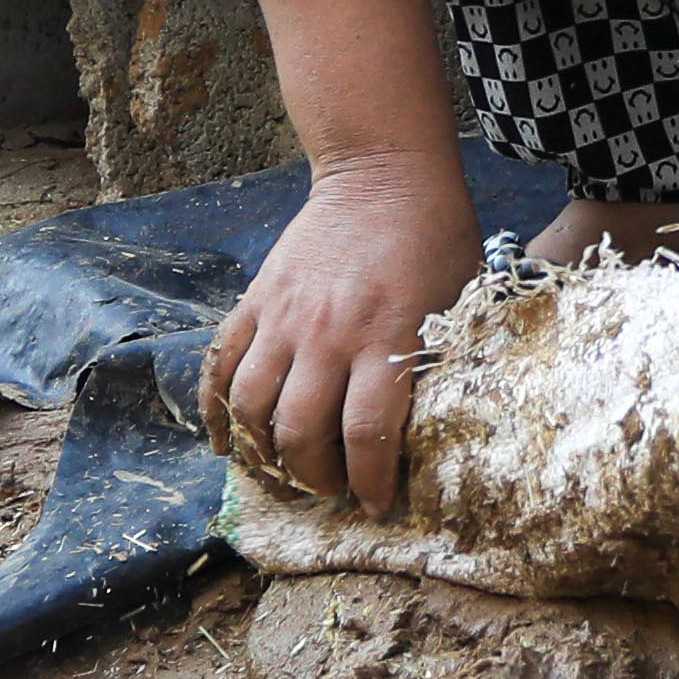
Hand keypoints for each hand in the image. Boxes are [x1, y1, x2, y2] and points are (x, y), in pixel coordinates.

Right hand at [209, 145, 483, 512]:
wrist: (383, 174)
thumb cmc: (437, 241)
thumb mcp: (461, 304)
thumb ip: (440, 365)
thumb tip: (436, 431)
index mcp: (385, 337)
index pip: (367, 434)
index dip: (370, 481)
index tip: (378, 504)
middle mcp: (327, 334)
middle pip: (300, 431)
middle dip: (314, 479)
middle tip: (332, 492)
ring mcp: (284, 318)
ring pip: (251, 406)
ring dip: (263, 453)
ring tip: (283, 474)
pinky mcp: (257, 301)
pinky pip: (221, 365)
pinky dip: (217, 411)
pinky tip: (227, 443)